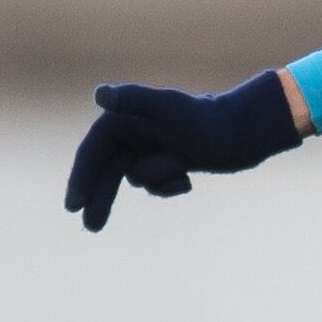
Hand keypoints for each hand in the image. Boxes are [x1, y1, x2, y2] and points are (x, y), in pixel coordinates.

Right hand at [64, 72, 302, 231]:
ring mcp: (152, 146)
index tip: (73, 207)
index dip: (80, 179)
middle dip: (99, 197)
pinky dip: (171, 185)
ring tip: (180, 173)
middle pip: (107, 170)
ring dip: (154, 184)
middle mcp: (135, 130)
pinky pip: (158, 184)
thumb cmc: (209, 120)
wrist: (248, 130)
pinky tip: (189, 177)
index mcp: (125, 117)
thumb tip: (99, 94)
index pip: (92, 151)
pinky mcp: (170, 158)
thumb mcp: (170, 110)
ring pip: (135, 179)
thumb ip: (134, 100)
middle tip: (91, 227)